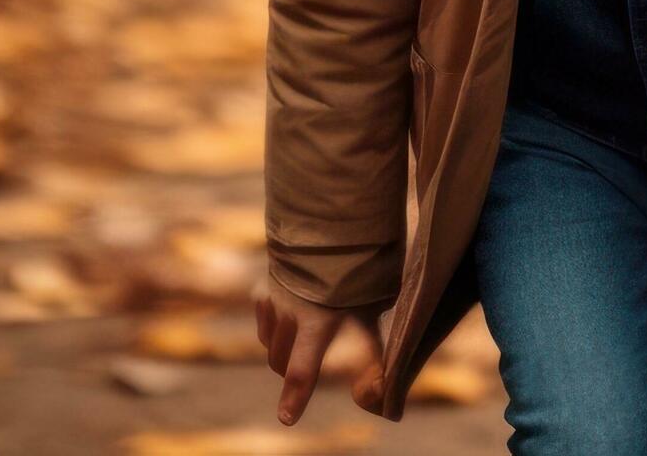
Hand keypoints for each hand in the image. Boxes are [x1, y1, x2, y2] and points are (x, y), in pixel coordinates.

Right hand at [255, 280, 384, 423]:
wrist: (334, 228)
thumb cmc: (361, 275)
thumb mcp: (372, 315)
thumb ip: (372, 359)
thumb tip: (383, 404)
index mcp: (319, 320)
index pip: (302, 368)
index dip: (295, 396)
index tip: (287, 419)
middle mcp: (290, 312)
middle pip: (281, 363)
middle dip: (292, 372)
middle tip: (313, 364)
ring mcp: (273, 300)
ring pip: (270, 346)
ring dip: (284, 350)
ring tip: (307, 336)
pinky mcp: (263, 290)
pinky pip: (264, 324)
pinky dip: (275, 329)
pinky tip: (293, 316)